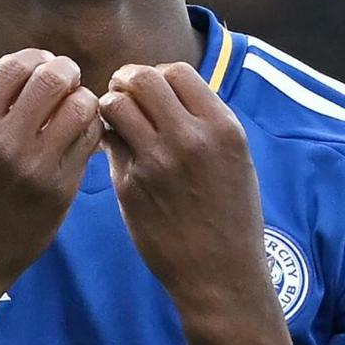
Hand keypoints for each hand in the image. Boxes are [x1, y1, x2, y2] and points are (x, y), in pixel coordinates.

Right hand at [0, 49, 101, 302]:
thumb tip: (19, 76)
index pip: (15, 66)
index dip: (34, 58)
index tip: (38, 66)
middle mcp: (5, 144)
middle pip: (54, 78)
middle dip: (63, 71)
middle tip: (63, 81)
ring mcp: (37, 169)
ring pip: (82, 106)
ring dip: (80, 100)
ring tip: (71, 110)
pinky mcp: (61, 192)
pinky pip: (88, 142)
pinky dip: (88, 130)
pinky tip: (76, 136)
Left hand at [100, 62, 270, 320]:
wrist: (220, 273)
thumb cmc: (231, 218)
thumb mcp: (237, 161)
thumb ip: (206, 124)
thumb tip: (168, 93)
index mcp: (223, 128)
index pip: (178, 71)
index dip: (159, 76)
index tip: (153, 91)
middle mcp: (190, 138)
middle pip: (143, 78)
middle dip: (128, 81)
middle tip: (123, 95)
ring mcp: (157, 161)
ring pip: (116, 104)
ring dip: (112, 106)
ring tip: (117, 122)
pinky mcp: (131, 184)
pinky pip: (109, 141)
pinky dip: (107, 137)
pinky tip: (116, 149)